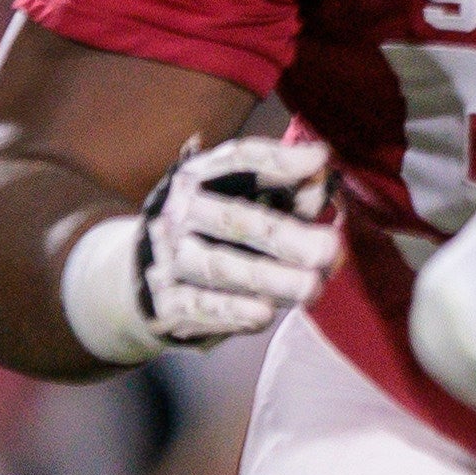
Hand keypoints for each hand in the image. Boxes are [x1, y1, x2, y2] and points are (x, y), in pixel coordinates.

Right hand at [135, 134, 343, 343]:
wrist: (145, 281)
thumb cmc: (217, 235)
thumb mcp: (246, 204)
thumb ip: (288, 194)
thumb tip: (324, 179)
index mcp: (200, 178)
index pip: (238, 160)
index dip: (278, 160)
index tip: (320, 160)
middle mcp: (180, 211)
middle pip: (233, 218)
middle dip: (284, 234)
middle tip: (330, 249)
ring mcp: (169, 256)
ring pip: (219, 266)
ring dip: (269, 278)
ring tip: (312, 288)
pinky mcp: (166, 301)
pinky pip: (199, 305)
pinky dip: (232, 310)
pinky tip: (265, 314)